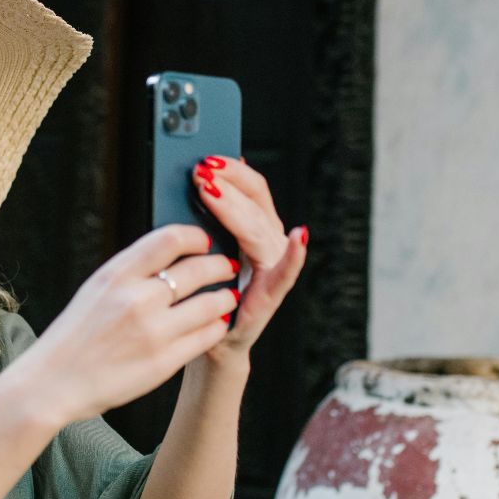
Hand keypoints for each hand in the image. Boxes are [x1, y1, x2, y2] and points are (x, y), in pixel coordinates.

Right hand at [15, 224, 236, 424]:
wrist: (52, 383)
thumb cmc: (75, 335)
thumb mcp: (96, 289)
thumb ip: (132, 271)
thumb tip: (172, 253)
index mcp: (117, 275)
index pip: (170, 239)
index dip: (196, 236)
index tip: (205, 242)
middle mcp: (137, 299)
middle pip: (198, 269)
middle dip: (220, 266)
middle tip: (227, 267)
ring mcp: (153, 332)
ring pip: (210, 304)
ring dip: (224, 297)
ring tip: (227, 297)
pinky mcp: (164, 362)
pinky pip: (206, 337)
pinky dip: (216, 327)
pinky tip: (216, 324)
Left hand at [191, 155, 306, 360]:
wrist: (209, 338)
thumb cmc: (206, 291)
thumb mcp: (206, 247)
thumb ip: (213, 216)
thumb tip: (208, 174)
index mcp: (258, 227)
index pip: (254, 188)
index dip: (233, 171)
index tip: (208, 159)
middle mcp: (271, 242)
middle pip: (256, 203)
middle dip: (228, 184)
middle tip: (201, 172)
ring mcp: (275, 267)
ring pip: (259, 228)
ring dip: (236, 207)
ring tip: (212, 192)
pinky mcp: (272, 293)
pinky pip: (286, 271)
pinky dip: (294, 255)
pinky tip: (298, 238)